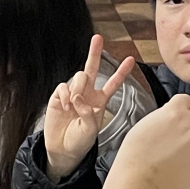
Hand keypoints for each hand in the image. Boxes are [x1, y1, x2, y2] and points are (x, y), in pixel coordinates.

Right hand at [42, 36, 138, 178]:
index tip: (131, 59)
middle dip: (95, 53)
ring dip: (78, 88)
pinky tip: (66, 106)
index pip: (113, 83)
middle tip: (97, 38)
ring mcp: (72, 94)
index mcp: (100, 101)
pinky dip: (66, 95)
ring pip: (78, 77)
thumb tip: (78, 97)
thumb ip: (89, 112)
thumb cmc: (81, 142)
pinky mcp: (58, 97)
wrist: (63, 150)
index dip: (121, 72)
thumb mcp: (92, 130)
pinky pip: (63, 87)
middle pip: (92, 68)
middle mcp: (87, 94)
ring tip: (74, 104)